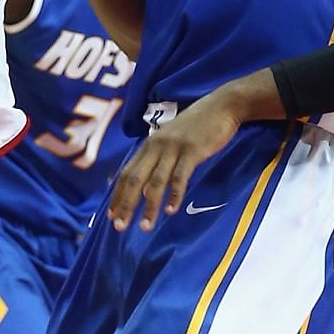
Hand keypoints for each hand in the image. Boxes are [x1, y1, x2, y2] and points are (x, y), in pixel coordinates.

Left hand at [110, 89, 245, 232]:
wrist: (221, 106)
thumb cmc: (196, 127)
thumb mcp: (171, 142)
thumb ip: (158, 162)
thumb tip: (146, 191)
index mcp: (149, 145)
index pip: (127, 174)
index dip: (118, 195)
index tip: (112, 216)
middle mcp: (156, 146)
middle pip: (135, 179)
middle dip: (126, 205)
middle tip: (119, 227)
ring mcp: (173, 148)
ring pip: (156, 182)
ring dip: (149, 206)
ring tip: (145, 227)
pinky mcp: (192, 151)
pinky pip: (180, 176)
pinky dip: (174, 194)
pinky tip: (171, 210)